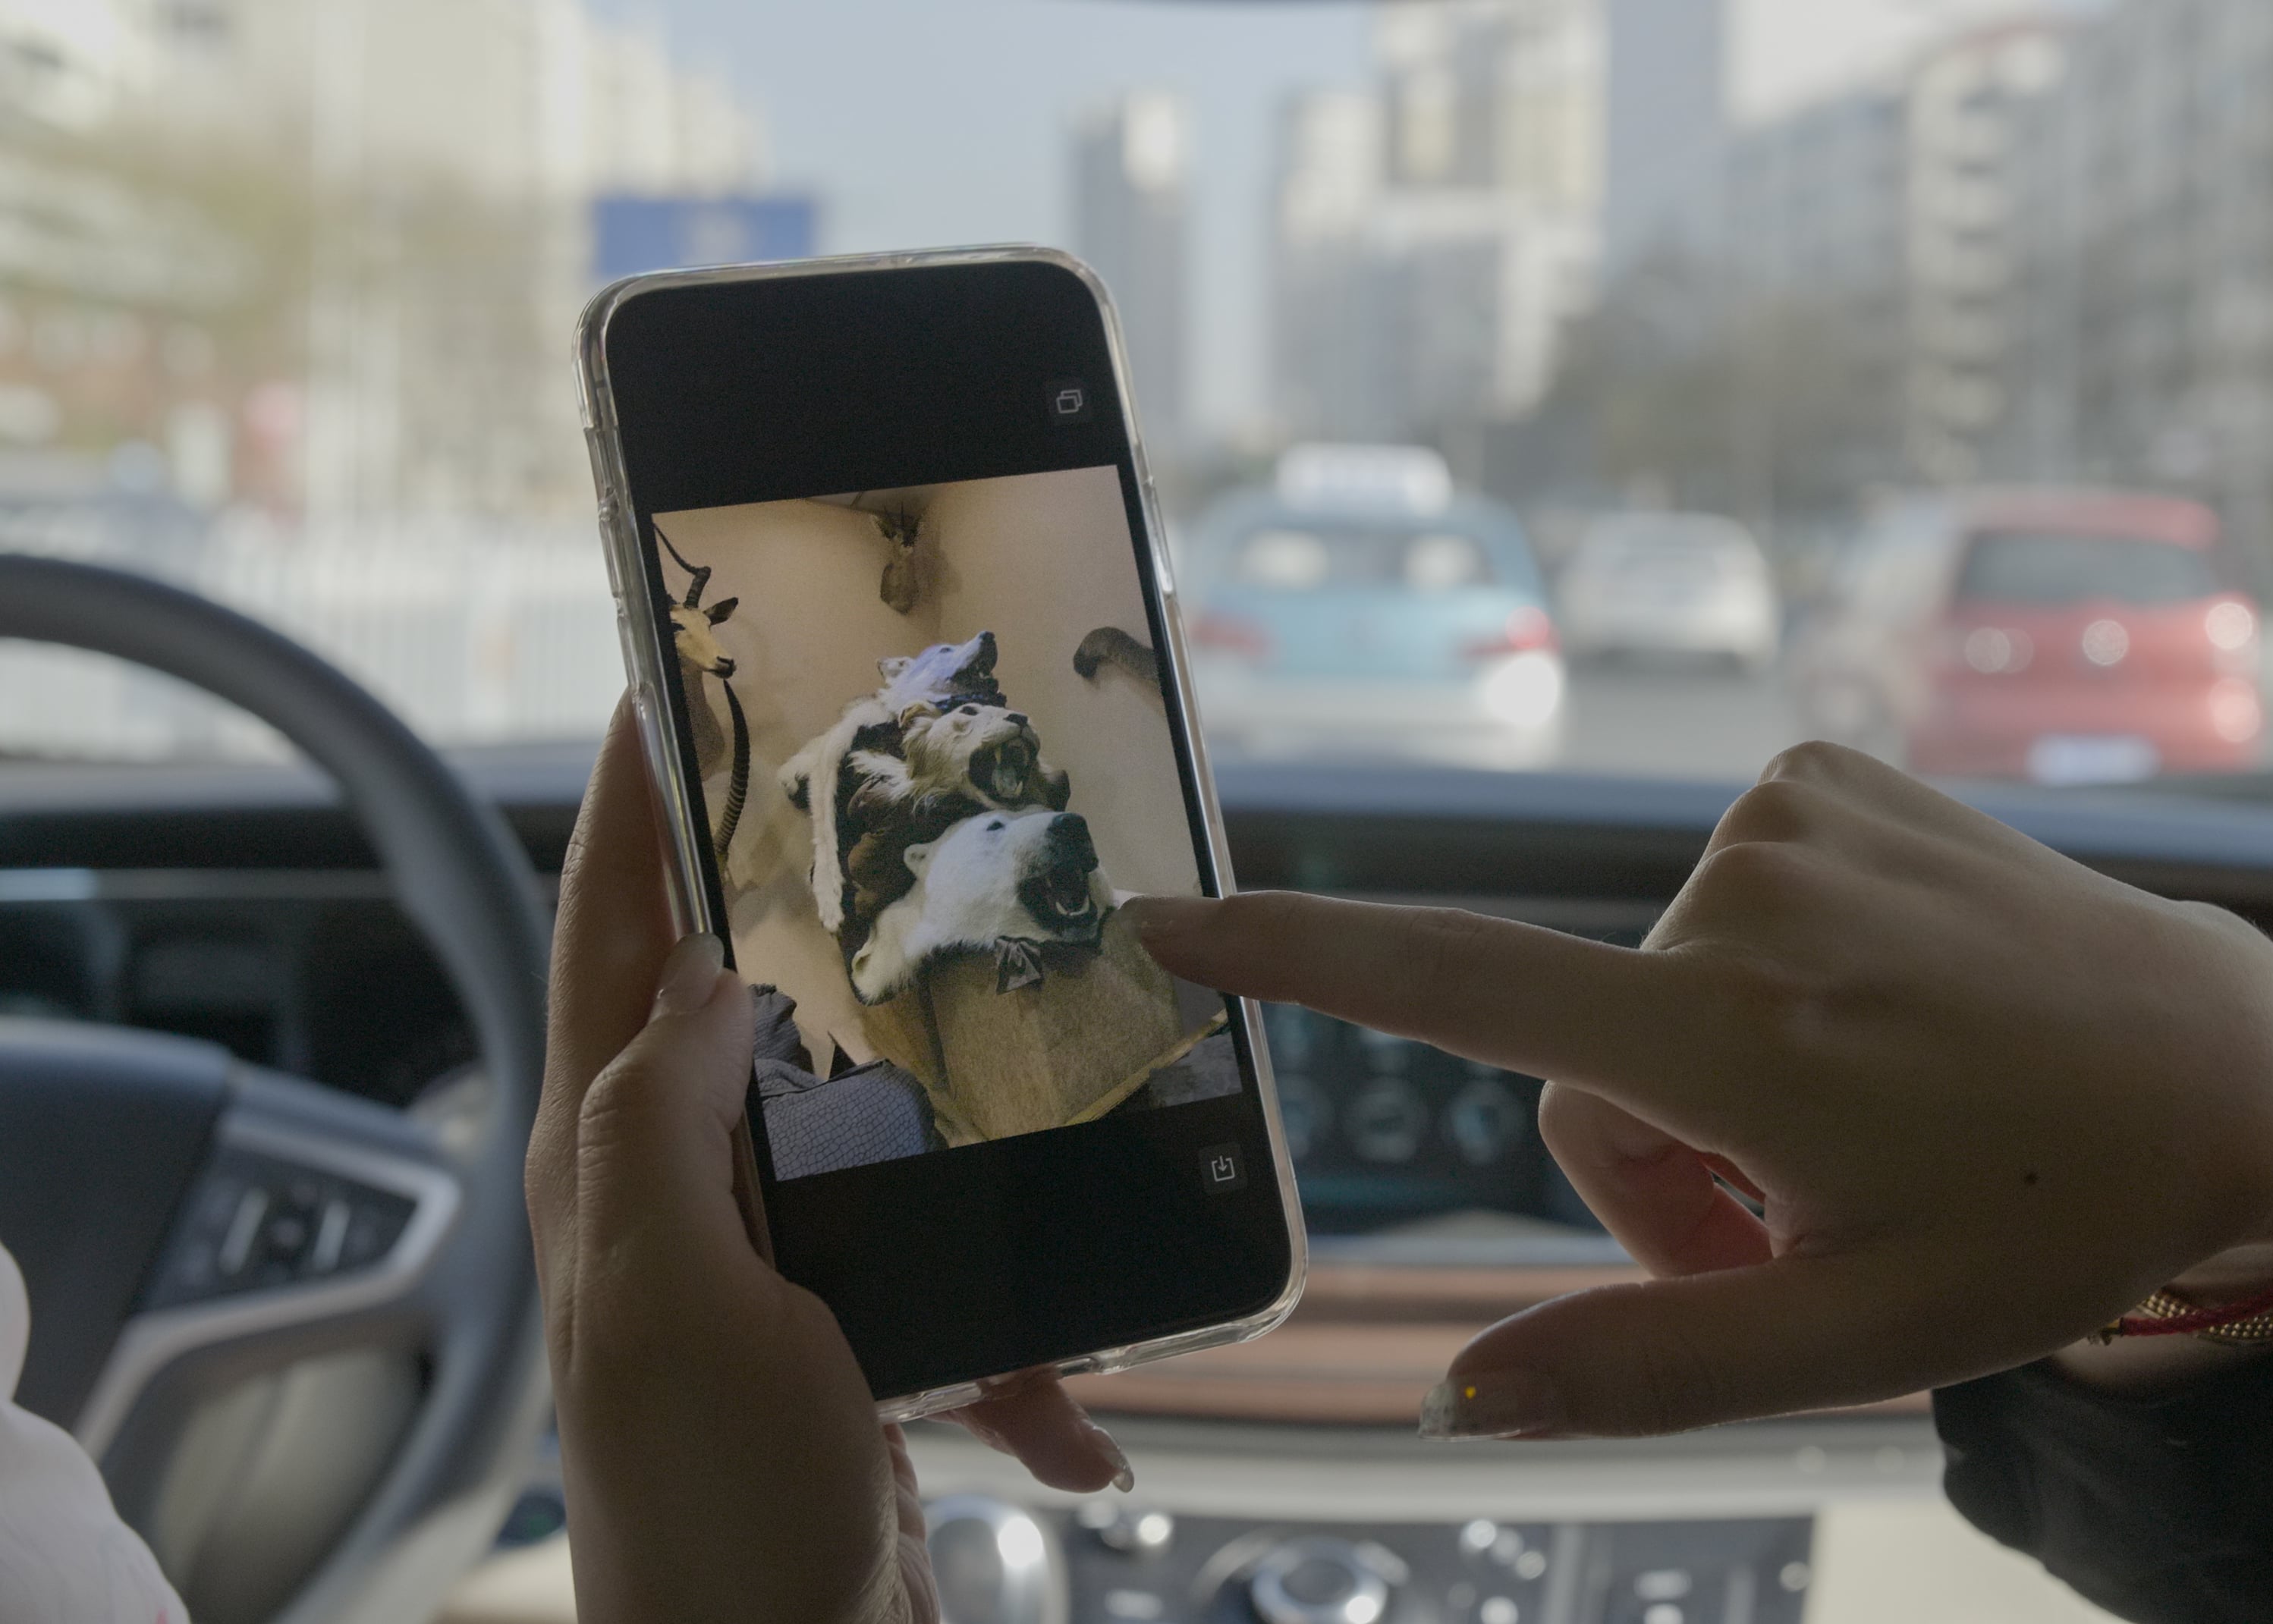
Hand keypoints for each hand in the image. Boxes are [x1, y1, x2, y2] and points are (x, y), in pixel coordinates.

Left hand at [528, 702, 1131, 1623]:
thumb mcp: (675, 1301)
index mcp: (609, 1165)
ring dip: (974, 1128)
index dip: (622, 802)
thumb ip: (658, 1119)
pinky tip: (1082, 1411)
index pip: (600, 934)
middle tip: (894, 797)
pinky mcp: (858, 1342)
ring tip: (1053, 1064)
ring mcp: (774, 1269)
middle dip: (812, 901)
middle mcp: (679, 1199)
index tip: (664, 680)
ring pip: (879, 1126)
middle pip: (739, 995)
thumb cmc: (712, 1522)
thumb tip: (692, 966)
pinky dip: (1034, 1351)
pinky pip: (968, 1293)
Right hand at [1130, 742, 2272, 1437]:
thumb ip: (1645, 1368)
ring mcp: (1792, 817)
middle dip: (1662, 1168)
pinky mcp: (1831, 775)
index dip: (1296, 954)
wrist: (2221, 1066)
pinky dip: (1770, 980)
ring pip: (1650, 990)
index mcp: (1737, 1033)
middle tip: (1801, 1230)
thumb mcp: (1860, 1342)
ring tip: (1864, 1127)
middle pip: (1584, 1067)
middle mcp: (1745, 896)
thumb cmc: (2050, 1219)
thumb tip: (1452, 1400)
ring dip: (1721, 1078)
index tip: (1157, 917)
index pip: (1460, 984)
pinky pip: (1725, 906)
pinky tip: (1883, 1021)